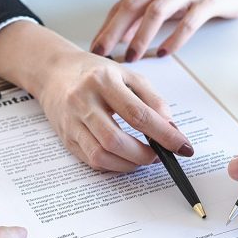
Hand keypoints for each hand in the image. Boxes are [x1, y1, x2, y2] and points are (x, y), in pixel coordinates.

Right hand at [37, 46, 193, 171]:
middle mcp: (83, 101)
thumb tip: (171, 129)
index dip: (163, 134)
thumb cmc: (95, 73)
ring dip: (129, 164)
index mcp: (102, 81)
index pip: (137, 114)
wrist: (54, 72)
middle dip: (144, 155)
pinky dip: (114, 165)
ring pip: (101, 155)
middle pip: (116, 140)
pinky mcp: (66, 138)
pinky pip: (92, 160)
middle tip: (160, 155)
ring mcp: (71, 122)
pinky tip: (125, 158)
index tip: (182, 146)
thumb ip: (153, 100)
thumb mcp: (128, 76)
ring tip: (144, 158)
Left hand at [91, 0, 237, 60]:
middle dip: (115, 31)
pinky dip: (174, 38)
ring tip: (133, 56)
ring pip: (157, 10)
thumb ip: (149, 12)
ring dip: (141, 36)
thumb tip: (122, 34)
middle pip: (134, 4)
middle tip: (103, 52)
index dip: (107, 25)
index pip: (125, 2)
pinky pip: (188, 21)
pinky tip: (165, 52)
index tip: (95, 46)